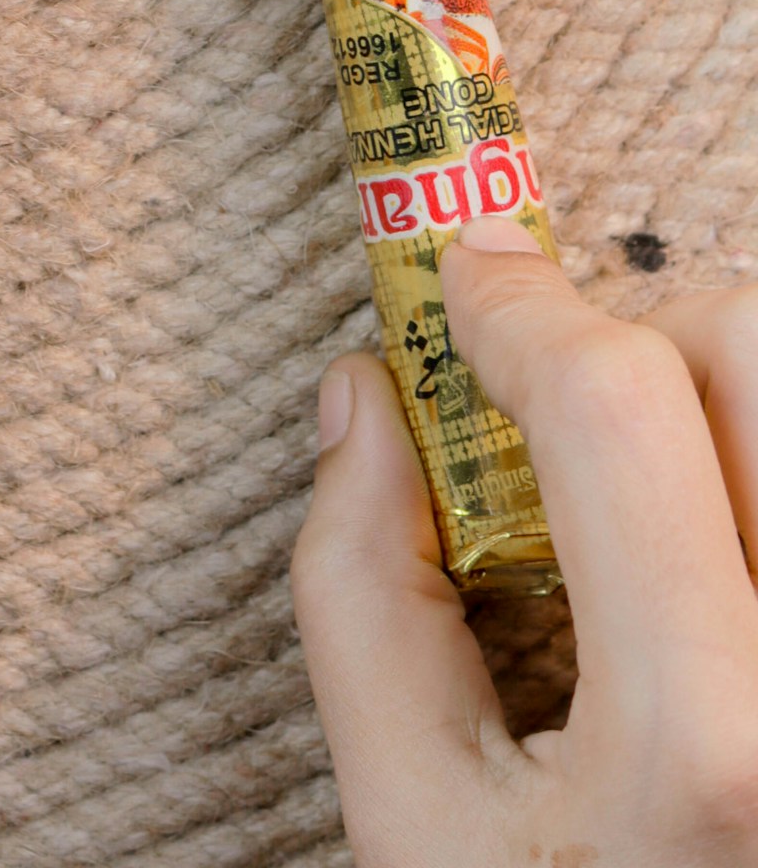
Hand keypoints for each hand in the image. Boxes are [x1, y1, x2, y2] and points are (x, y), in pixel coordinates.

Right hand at [293, 215, 757, 865]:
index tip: (461, 273)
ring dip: (726, 398)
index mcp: (702, 750)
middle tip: (568, 396)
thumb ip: (363, 598)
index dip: (516, 302)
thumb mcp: (419, 836)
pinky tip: (724, 556)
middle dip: (645, 332)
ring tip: (657, 492)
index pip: (615, 406)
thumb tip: (364, 398)